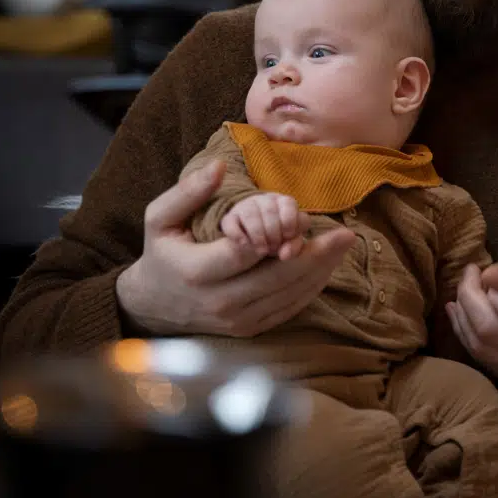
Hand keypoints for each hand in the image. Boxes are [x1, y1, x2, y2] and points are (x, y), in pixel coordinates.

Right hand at [116, 161, 355, 337]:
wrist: (153, 305)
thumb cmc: (161, 253)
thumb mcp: (159, 218)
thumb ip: (187, 192)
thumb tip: (218, 166)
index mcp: (197, 271)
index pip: (244, 253)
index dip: (273, 236)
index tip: (300, 217)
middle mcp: (220, 302)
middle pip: (276, 277)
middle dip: (315, 255)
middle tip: (345, 234)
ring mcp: (237, 320)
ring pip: (288, 295)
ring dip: (320, 271)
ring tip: (343, 247)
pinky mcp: (249, 330)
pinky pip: (287, 310)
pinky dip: (310, 289)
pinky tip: (327, 268)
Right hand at [220, 192, 307, 260]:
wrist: (254, 246)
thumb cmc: (278, 239)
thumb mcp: (290, 243)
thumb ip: (294, 247)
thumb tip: (285, 254)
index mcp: (283, 202)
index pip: (289, 203)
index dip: (290, 222)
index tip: (287, 236)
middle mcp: (264, 200)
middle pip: (269, 210)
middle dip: (274, 233)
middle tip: (274, 248)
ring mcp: (245, 206)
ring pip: (250, 214)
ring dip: (258, 236)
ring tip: (262, 251)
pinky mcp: (229, 218)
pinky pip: (230, 223)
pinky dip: (238, 235)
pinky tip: (245, 245)